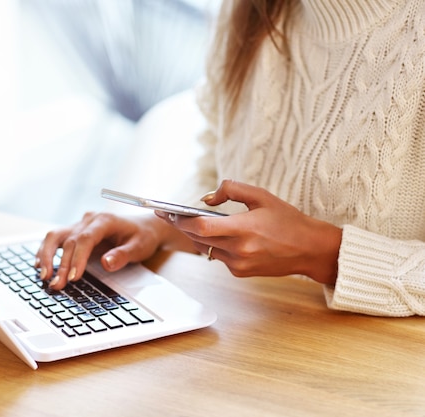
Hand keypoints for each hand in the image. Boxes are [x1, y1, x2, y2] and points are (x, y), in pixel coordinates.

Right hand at [36, 212, 185, 289]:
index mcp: (105, 220)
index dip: (77, 258)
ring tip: (44, 276)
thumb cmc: (143, 236)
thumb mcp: (140, 247)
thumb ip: (123, 255)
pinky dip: (46, 252)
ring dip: (46, 256)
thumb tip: (107, 263)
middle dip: (61, 264)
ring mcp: (80, 225)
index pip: (86, 238)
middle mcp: (89, 220)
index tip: (73, 277)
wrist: (144, 227)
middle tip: (56, 284)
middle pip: (69, 240)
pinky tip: (40, 266)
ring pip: (56, 236)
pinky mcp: (75, 232)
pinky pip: (56, 239)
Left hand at [158, 180, 342, 284]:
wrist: (310, 249)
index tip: (167, 211)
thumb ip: (231, 190)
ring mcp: (239, 265)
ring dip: (194, 235)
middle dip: (181, 226)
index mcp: (244, 229)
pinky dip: (212, 245)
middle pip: (198, 238)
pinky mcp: (240, 273)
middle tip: (167, 214)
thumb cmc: (287, 219)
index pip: (202, 227)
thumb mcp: (262, 196)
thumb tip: (205, 199)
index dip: (181, 220)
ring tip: (182, 221)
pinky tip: (211, 234)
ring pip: (205, 248)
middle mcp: (240, 250)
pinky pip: (217, 257)